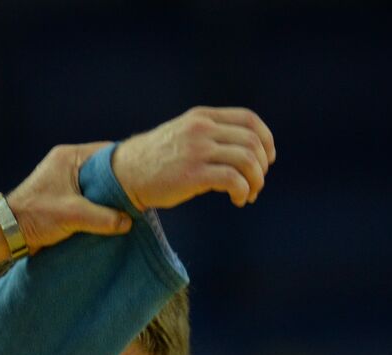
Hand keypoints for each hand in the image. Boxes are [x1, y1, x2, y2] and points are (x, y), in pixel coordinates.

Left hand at [5, 142, 134, 252]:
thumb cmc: (34, 217)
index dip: (126, 165)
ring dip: (110, 196)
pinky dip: (99, 204)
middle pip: (104, 169)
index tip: (144, 177)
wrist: (7, 233)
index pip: (107, 154)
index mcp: (68, 158)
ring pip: (97, 184)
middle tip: (141, 193)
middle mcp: (67, 164)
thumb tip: (128, 222)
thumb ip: (103, 218)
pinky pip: (89, 196)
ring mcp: (65, 180)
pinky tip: (112, 214)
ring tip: (130, 205)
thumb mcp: (72, 216)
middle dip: (120, 182)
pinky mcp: (64, 196)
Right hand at [111, 106, 275, 209]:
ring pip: (246, 160)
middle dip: (261, 166)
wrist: (125, 174)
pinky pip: (233, 180)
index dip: (266, 139)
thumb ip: (211, 135)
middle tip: (256, 183)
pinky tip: (238, 200)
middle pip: (252, 141)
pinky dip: (242, 191)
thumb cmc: (157, 160)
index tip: (266, 159)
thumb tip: (247, 153)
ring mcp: (197, 151)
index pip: (249, 120)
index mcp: (202, 117)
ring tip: (248, 194)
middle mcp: (202, 130)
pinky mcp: (192, 175)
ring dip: (255, 181)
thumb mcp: (185, 135)